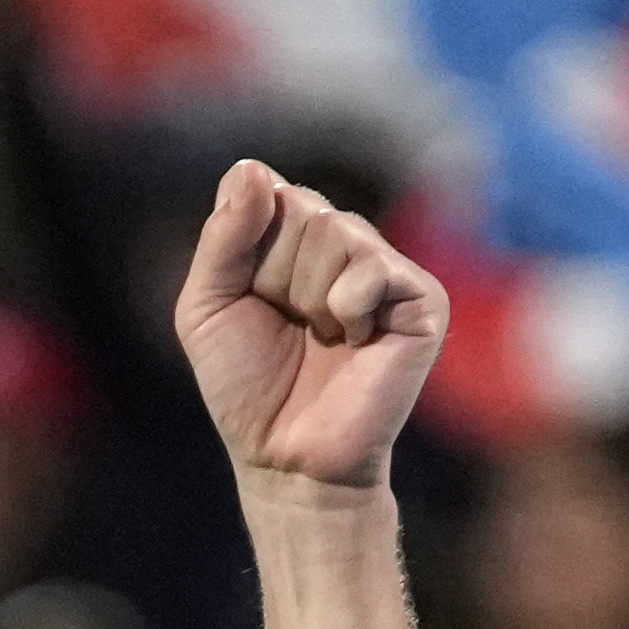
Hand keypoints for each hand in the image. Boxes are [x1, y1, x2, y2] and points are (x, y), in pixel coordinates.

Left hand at [173, 162, 442, 497]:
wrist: (288, 460)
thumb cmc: (247, 389)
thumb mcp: (206, 307)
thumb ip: (223, 236)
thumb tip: (254, 168)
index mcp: (292, 236)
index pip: (262, 190)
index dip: (244, 250)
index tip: (249, 300)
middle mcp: (342, 242)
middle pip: (298, 206)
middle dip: (274, 274)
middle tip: (289, 326)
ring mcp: (385, 267)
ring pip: (335, 229)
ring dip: (308, 295)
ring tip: (320, 337)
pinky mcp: (422, 299)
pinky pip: (372, 266)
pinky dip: (346, 307)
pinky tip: (351, 342)